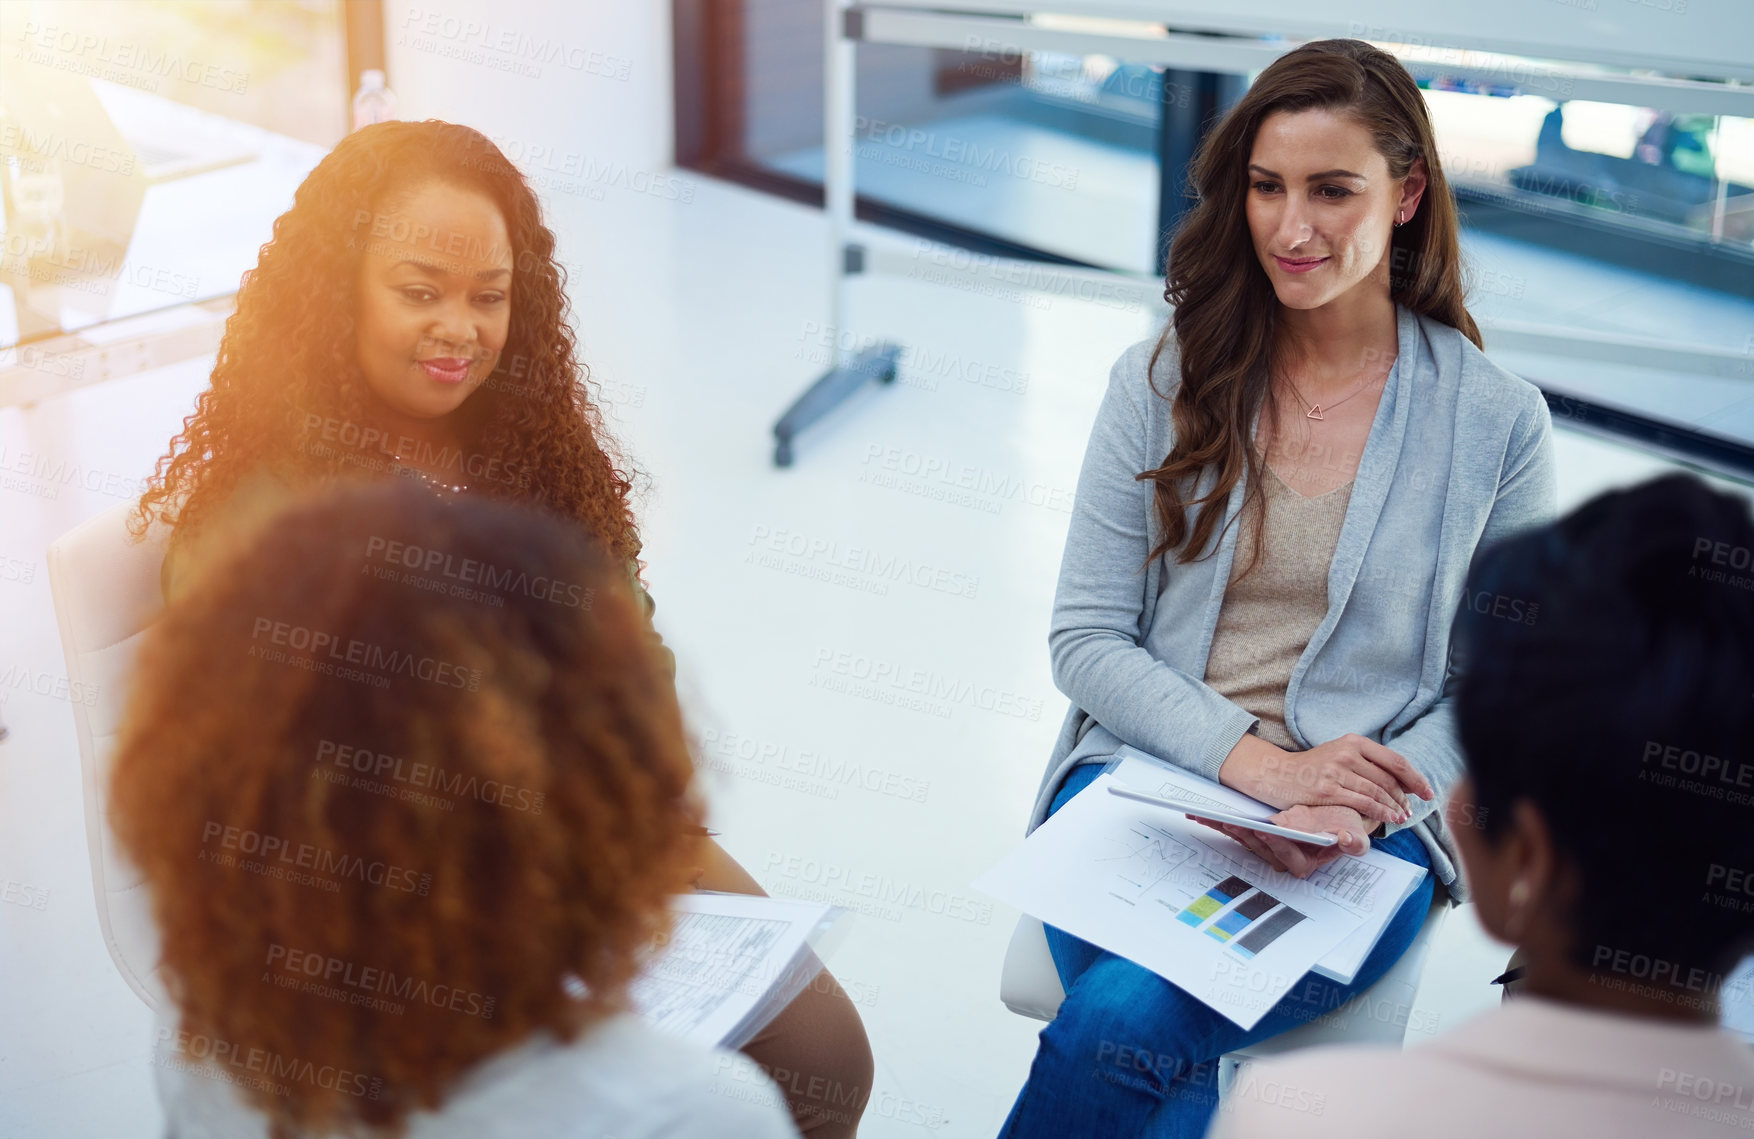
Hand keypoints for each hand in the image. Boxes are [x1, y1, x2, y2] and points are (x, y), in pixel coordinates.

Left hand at [1191, 804, 1368, 877]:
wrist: (1332, 820)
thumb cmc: (1342, 828)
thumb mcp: (1354, 833)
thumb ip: (1353, 842)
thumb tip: (1346, 840)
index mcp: (1304, 861)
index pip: (1287, 854)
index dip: (1277, 843)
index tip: (1267, 830)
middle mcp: (1282, 858)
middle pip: (1258, 847)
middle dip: (1242, 834)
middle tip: (1229, 821)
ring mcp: (1265, 849)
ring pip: (1242, 840)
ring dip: (1224, 828)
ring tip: (1208, 815)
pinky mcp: (1253, 838)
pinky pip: (1234, 831)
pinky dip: (1216, 823)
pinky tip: (1199, 814)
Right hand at [1219, 732, 1432, 825]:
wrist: (1276, 773)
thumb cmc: (1309, 768)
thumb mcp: (1338, 754)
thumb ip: (1364, 761)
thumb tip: (1396, 778)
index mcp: (1353, 742)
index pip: (1395, 760)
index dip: (1415, 777)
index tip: (1426, 791)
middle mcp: (1346, 753)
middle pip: (1389, 778)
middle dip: (1406, 796)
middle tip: (1412, 809)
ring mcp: (1337, 771)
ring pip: (1378, 792)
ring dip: (1395, 807)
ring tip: (1403, 816)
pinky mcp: (1328, 789)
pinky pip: (1363, 803)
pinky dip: (1381, 812)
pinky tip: (1389, 818)